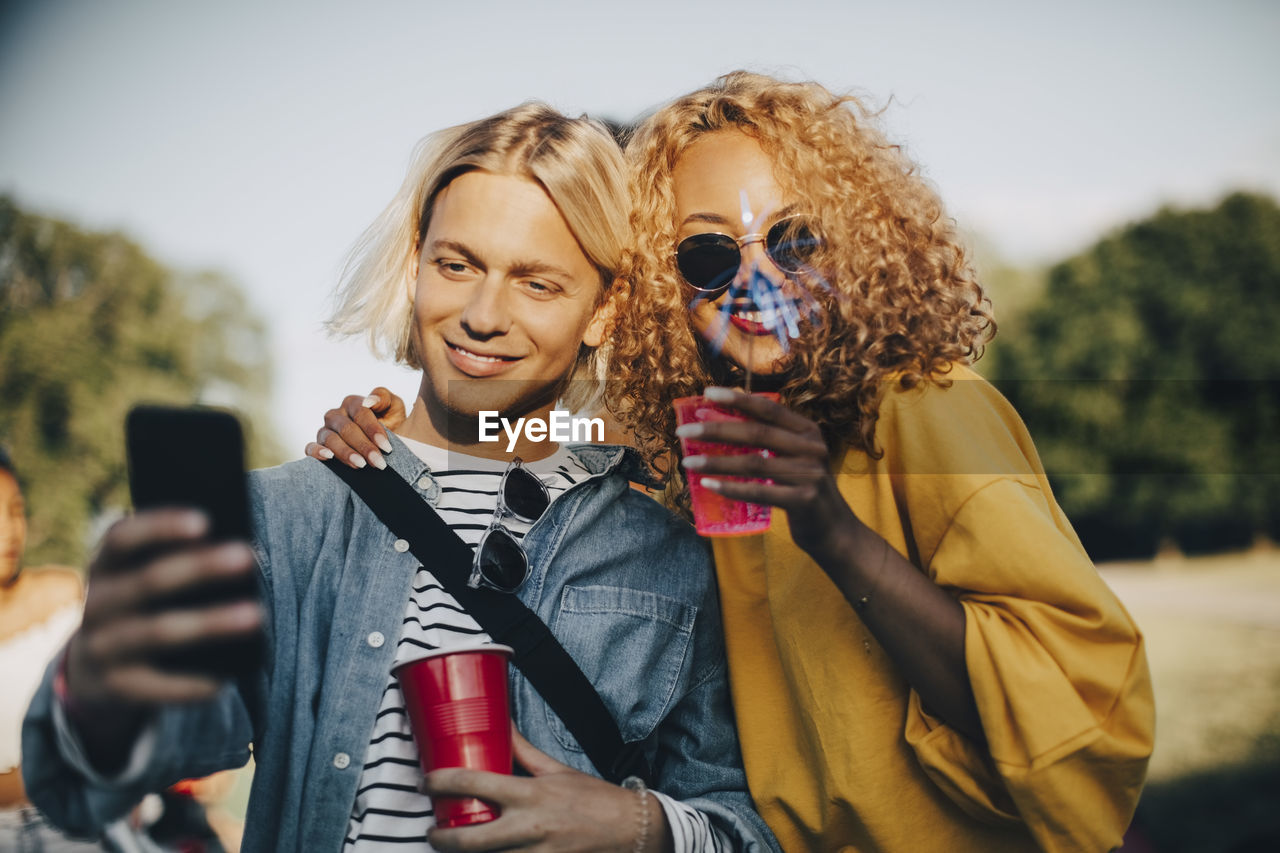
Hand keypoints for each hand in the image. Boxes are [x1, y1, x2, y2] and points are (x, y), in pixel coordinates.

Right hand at [63, 509, 260, 769]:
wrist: (95, 671)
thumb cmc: (144, 608)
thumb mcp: (141, 579)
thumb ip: (175, 561)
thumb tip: (240, 551)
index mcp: (105, 567)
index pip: (122, 538)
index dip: (160, 527)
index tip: (205, 521)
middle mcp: (97, 604)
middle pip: (149, 581)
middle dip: (201, 568)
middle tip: (248, 557)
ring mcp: (102, 647)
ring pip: (159, 632)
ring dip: (210, 622)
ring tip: (256, 615)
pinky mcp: (114, 687)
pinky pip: (156, 687)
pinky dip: (191, 683)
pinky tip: (224, 679)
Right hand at [304, 387, 405, 469]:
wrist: (382, 447)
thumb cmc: (391, 424)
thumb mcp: (394, 408)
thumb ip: (384, 398)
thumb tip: (370, 401)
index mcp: (353, 403)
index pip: (360, 413)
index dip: (373, 430)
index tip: (387, 447)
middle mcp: (336, 415)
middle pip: (347, 429)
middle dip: (364, 446)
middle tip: (379, 462)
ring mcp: (325, 430)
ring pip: (331, 439)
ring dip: (346, 453)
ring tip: (361, 465)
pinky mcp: (316, 446)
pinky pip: (310, 447)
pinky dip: (317, 452)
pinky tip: (329, 457)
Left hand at [424, 730, 668, 851]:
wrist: (629, 830)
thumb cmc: (593, 798)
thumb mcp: (555, 770)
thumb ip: (523, 751)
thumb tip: (502, 725)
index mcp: (530, 795)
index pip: (475, 784)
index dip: (443, 782)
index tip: (428, 782)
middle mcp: (529, 827)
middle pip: (470, 840)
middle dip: (442, 838)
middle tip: (432, 831)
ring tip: (456, 844)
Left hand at [676, 386, 854, 557]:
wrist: (835, 531)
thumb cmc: (803, 490)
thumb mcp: (794, 458)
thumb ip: (769, 441)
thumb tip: (717, 425)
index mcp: (807, 431)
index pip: (769, 409)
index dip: (738, 399)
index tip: (707, 392)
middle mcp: (811, 448)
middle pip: (757, 433)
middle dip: (716, 430)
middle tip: (684, 430)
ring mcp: (809, 474)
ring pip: (754, 463)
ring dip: (716, 462)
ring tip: (687, 463)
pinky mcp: (803, 500)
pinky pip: (759, 491)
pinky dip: (731, 488)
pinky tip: (708, 485)